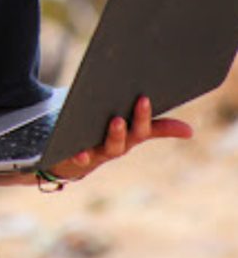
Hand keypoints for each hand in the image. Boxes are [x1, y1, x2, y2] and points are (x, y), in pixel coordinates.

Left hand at [49, 95, 193, 180]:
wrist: (68, 159)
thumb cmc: (100, 135)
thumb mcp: (123, 126)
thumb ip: (152, 126)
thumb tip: (188, 130)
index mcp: (128, 136)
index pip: (145, 127)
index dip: (149, 116)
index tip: (147, 97)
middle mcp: (116, 147)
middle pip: (129, 136)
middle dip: (135, 121)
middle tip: (136, 104)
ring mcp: (97, 153)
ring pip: (109, 148)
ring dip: (115, 136)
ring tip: (116, 121)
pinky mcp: (77, 159)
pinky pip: (80, 160)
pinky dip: (81, 156)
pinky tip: (80, 152)